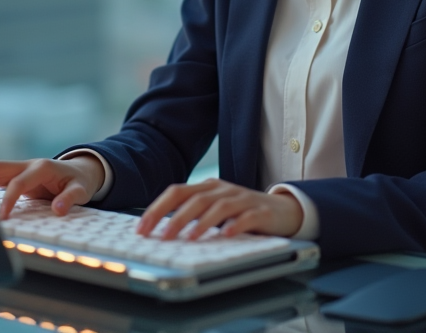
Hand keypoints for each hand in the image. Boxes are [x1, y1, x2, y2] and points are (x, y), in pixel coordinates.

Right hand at [0, 156, 104, 219]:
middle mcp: (27, 165)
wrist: (79, 170)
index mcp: (41, 168)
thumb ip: (70, 198)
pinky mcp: (15, 176)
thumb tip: (58, 210)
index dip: (7, 200)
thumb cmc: (78, 181)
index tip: (1, 218)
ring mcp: (19, 169)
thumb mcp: (81, 190)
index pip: (17, 183)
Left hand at [136, 178, 303, 239]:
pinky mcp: (260, 212)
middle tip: (161, 237)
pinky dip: (235, 225)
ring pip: (218, 206)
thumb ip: (192, 215)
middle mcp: (222, 189)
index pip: (176, 192)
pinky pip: (246, 217)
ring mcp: (242, 199)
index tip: (142, 229)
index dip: (157, 209)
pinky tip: (225, 235)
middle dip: (175, 218)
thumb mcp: (214, 210)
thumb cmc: (241, 213)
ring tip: (189, 238)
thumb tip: (160, 231)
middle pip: (194, 199)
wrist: (283, 209)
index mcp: (207, 187)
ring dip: (201, 222)